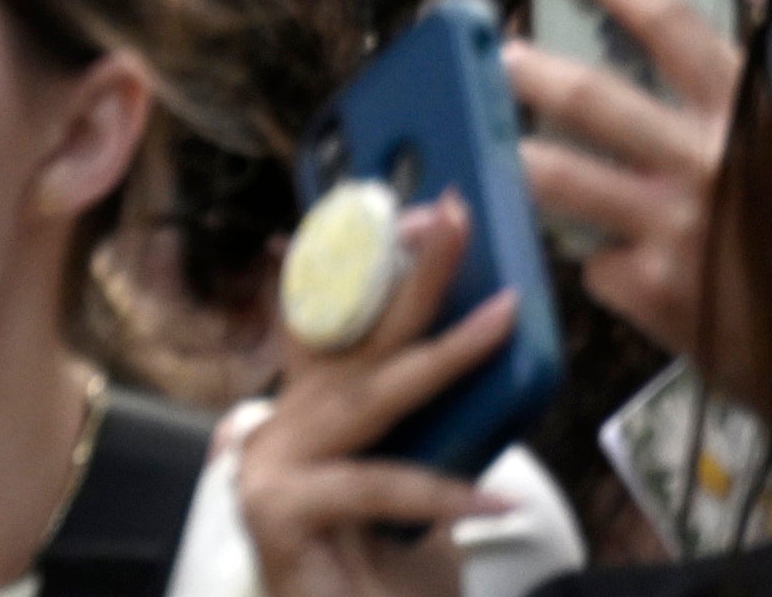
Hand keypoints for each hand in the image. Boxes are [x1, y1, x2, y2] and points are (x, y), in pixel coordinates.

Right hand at [231, 194, 522, 596]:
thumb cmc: (381, 586)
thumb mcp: (419, 499)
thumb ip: (429, 440)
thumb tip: (489, 387)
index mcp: (306, 419)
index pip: (333, 325)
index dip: (366, 263)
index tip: (415, 213)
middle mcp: (278, 428)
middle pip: (353, 338)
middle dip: (409, 272)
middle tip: (452, 214)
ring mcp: (268, 465)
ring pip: (369, 397)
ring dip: (444, 351)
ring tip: (503, 314)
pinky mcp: (275, 507)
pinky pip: (375, 485)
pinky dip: (442, 489)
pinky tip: (498, 498)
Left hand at [504, 0, 756, 384]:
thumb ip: (748, 118)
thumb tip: (683, 60)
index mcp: (748, 122)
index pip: (674, 29)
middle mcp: (706, 166)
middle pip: (595, 99)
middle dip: (538, 73)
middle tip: (505, 56)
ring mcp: (673, 229)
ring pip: (564, 178)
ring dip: (527, 161)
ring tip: (508, 152)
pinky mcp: (653, 289)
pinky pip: (595, 260)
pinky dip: (600, 260)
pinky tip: (615, 267)